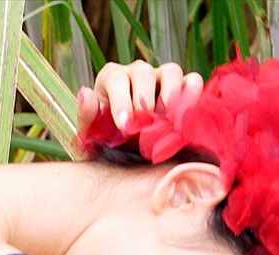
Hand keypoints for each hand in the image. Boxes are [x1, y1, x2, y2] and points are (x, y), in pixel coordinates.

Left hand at [77, 60, 203, 134]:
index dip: (121, 101)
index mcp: (112, 79)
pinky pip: (193, 81)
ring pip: (171, 70)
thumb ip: (87, 117)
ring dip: (171, 95)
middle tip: (145, 126)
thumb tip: (86, 93)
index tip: (125, 127)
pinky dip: (192, 96)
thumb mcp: (91, 137)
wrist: (129, 159)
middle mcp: (137, 73)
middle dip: (144, 100)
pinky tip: (184, 119)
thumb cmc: (107, 145)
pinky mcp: (183, 88)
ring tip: (166, 121)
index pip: (116, 78)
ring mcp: (162, 78)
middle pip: (144, 72)